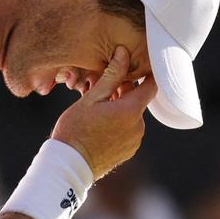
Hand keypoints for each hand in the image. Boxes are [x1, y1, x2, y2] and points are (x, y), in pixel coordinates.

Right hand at [51, 46, 156, 179]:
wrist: (69, 165)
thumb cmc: (76, 130)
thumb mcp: (92, 98)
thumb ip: (111, 76)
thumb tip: (123, 53)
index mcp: (131, 111)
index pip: (151, 85)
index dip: (145, 73)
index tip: (137, 66)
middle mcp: (138, 127)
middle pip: (137, 101)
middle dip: (122, 91)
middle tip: (100, 86)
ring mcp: (134, 141)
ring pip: (131, 116)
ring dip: (119, 108)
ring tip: (96, 107)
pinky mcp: (128, 151)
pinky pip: (127, 131)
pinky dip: (118, 123)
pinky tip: (99, 123)